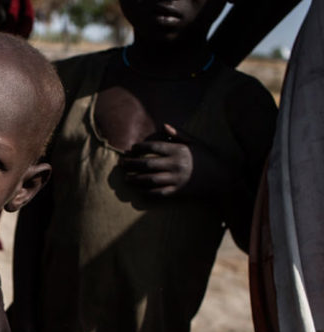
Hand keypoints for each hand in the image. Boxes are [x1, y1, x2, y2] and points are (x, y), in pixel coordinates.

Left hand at [119, 124, 234, 197]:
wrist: (222, 178)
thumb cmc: (207, 158)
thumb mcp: (195, 142)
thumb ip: (178, 134)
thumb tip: (163, 125)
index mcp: (179, 151)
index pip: (154, 148)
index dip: (140, 148)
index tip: (132, 149)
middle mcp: (176, 165)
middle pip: (148, 164)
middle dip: (132, 164)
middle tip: (121, 164)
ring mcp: (176, 179)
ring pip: (150, 180)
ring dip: (135, 179)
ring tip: (126, 178)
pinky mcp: (178, 191)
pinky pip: (159, 192)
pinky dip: (147, 192)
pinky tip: (139, 190)